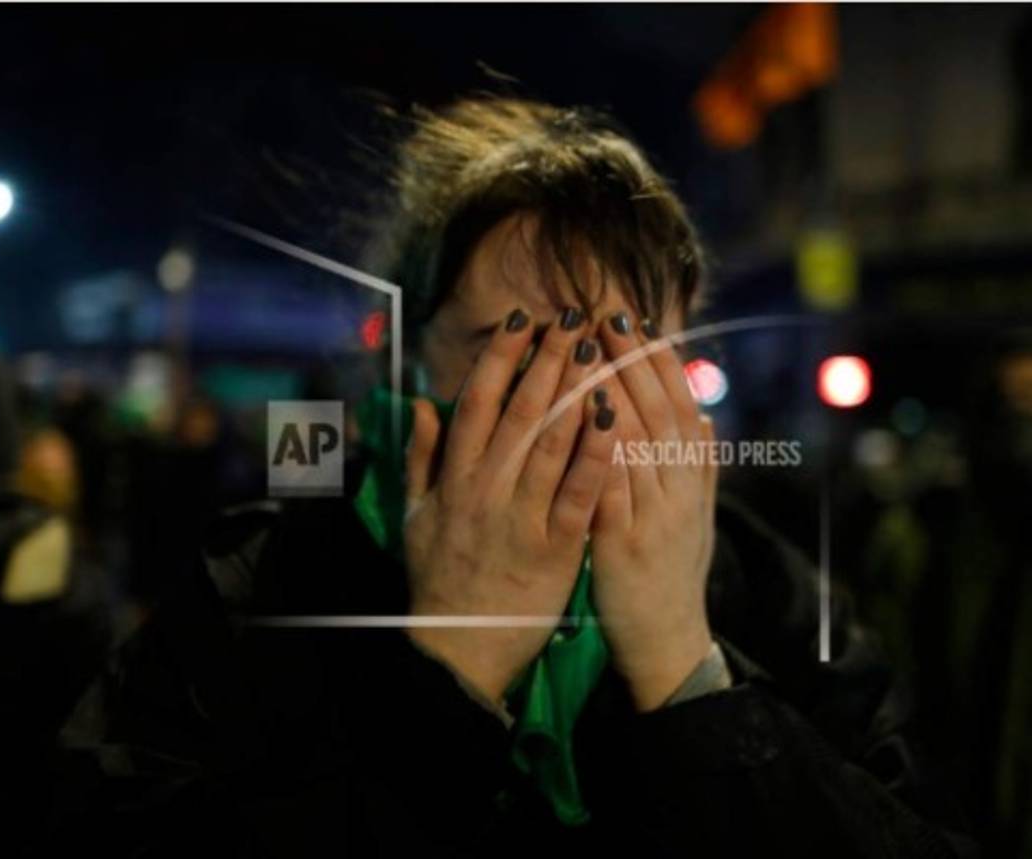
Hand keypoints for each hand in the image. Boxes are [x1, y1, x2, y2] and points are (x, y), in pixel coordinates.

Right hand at [404, 307, 615, 702]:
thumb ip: (420, 457)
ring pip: (551, 442)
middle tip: (574, 317)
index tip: (523, 319)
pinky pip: (579, 493)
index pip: (477, 401)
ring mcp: (521, 517)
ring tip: (598, 350)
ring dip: (575, 391)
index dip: (501, 357)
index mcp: (455, 477)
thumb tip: (421, 404)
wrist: (458, 648)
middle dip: (548, 359)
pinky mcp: (555, 548)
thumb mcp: (416, 515)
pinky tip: (615, 418)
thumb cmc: (439, 578)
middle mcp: (486, 488)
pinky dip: (597, 454)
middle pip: (519, 410)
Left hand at [590, 311, 718, 710]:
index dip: (660, 362)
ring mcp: (653, 516)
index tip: (637, 321)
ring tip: (591, 348)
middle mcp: (679, 491)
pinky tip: (585, 417)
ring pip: (638, 441)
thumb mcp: (695, 517)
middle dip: (633, 360)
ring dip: (615, 390)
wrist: (668, 641)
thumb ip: (701, 467)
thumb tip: (707, 417)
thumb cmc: (673, 574)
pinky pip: (612, 486)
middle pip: (659, 412)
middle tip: (607, 316)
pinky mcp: (623, 543)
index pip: (678, 406)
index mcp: (692, 481)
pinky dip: (602, 448)